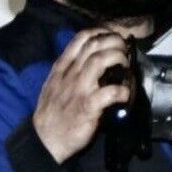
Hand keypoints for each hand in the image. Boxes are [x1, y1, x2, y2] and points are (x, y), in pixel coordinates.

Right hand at [32, 28, 131, 162]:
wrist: (46, 139)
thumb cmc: (53, 112)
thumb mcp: (55, 84)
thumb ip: (70, 69)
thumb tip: (91, 57)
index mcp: (62, 67)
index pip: (81, 38)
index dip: (102, 32)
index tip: (113, 35)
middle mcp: (70, 74)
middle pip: (94, 45)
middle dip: (114, 42)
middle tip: (124, 50)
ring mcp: (79, 89)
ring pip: (100, 60)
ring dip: (118, 58)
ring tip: (126, 65)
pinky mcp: (88, 106)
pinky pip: (109, 92)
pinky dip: (122, 90)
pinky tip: (125, 93)